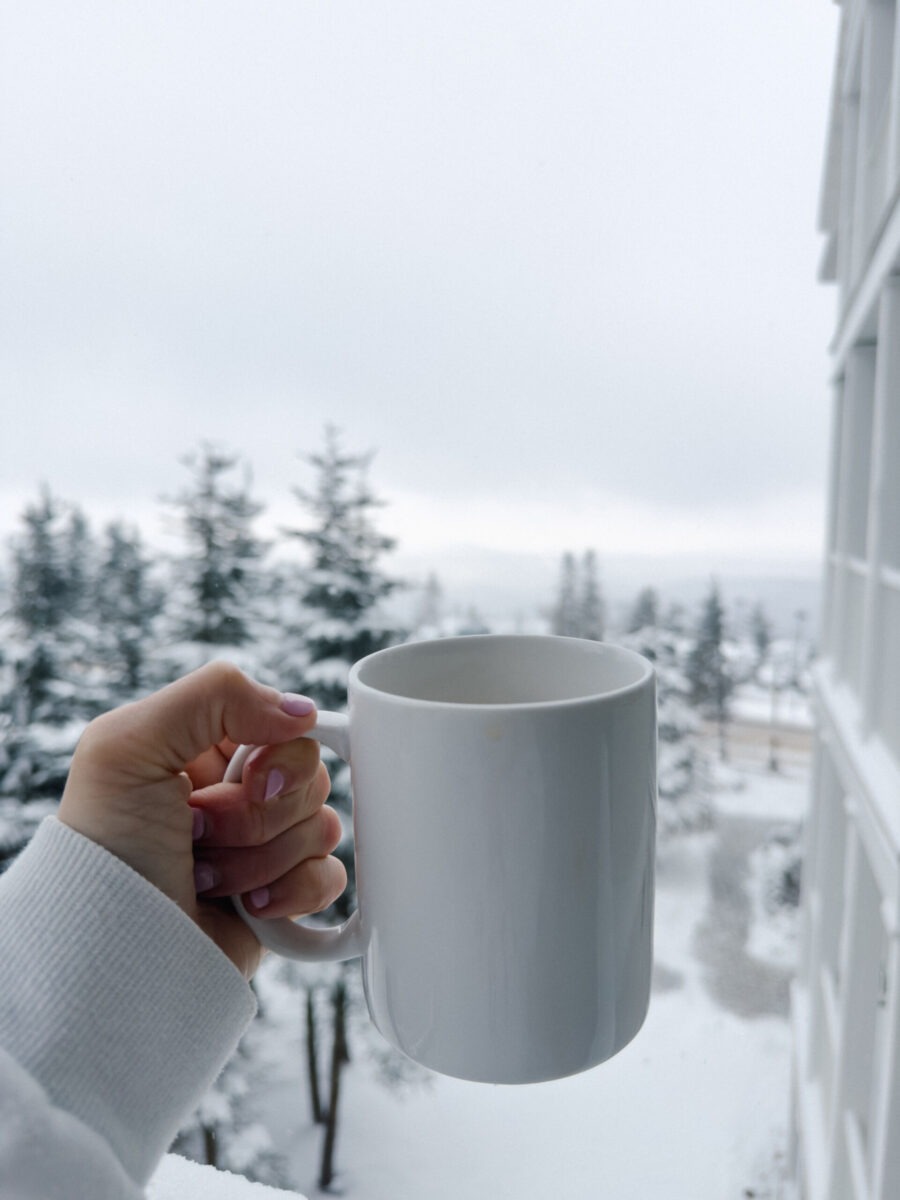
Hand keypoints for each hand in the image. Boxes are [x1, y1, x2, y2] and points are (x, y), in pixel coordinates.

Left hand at [59, 662, 346, 977]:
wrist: (109, 953)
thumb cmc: (104, 849)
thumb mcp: (129, 746)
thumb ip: (216, 695)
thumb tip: (304, 713)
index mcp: (207, 748)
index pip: (287, 727)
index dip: (275, 756)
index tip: (242, 778)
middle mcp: (238, 792)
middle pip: (311, 780)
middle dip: (256, 814)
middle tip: (198, 833)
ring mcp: (262, 846)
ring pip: (321, 829)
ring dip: (259, 859)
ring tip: (204, 876)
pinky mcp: (281, 896)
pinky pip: (329, 878)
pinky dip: (292, 894)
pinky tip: (247, 906)